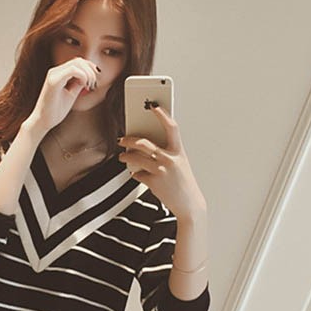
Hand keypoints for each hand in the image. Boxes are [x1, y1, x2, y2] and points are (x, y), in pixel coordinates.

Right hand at [27, 57, 99, 137]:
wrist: (43, 121)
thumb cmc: (55, 110)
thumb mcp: (71, 94)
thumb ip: (78, 84)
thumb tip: (89, 76)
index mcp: (58, 74)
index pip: (77, 62)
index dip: (89, 68)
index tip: (94, 81)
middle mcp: (55, 71)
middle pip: (78, 60)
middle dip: (90, 70)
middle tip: (93, 85)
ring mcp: (53, 75)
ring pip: (76, 63)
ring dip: (88, 73)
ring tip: (89, 86)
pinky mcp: (54, 81)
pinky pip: (73, 70)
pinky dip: (83, 76)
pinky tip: (83, 85)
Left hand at [118, 105, 205, 220]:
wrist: (189, 204)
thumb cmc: (184, 183)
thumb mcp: (181, 164)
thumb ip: (168, 153)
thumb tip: (148, 146)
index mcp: (179, 152)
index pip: (171, 128)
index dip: (162, 115)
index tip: (154, 106)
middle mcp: (170, 159)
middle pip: (143, 143)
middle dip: (129, 140)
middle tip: (122, 139)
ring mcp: (161, 171)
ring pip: (136, 158)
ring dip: (126, 157)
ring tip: (122, 157)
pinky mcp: (154, 182)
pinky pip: (138, 174)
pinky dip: (135, 174)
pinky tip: (136, 174)